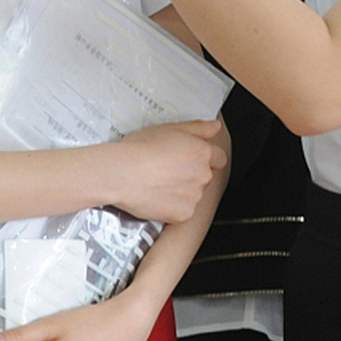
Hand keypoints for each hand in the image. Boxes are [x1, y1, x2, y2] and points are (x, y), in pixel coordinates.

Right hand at [110, 119, 225, 223]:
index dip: (205, 157)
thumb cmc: (140, 149)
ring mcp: (194, 196)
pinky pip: (182, 211)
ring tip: (158, 183)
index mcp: (202, 152)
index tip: (190, 158)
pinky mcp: (183, 214)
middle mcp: (203, 175)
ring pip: (193, 194)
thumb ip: (198, 128)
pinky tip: (156, 197)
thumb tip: (216, 126)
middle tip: (167, 170)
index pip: (218, 158)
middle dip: (191, 174)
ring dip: (182, 191)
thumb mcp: (170, 128)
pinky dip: (172, 207)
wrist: (121, 174)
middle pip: (205, 176)